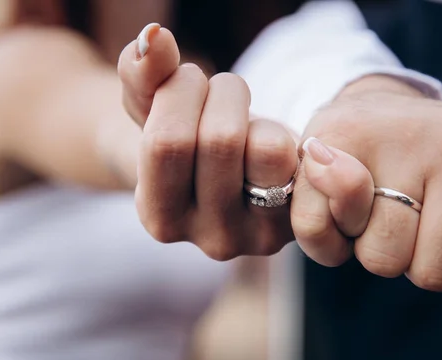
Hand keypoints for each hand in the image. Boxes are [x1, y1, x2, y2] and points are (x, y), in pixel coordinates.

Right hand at [118, 24, 297, 258]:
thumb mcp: (149, 106)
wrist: (223, 170)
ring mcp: (260, 235)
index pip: (167, 143)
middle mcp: (210, 238)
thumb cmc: (180, 135)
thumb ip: (140, 74)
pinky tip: (268, 134)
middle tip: (217, 88)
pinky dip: (283, 126)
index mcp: (160, 218)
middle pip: (221, 142)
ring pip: (267, 149)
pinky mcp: (297, 219)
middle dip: (220, 91)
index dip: (179, 91)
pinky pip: (301, 157)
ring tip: (242, 110)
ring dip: (258, 110)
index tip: (185, 82)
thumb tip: (154, 38)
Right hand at [293, 75, 441, 343]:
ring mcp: (400, 135)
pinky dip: (326, 242)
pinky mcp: (338, 136)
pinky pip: (319, 233)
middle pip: (434, 273)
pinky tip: (341, 209)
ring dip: (375, 250)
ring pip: (381, 259)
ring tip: (380, 204)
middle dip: (418, 260)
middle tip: (414, 213)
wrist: (385, 116)